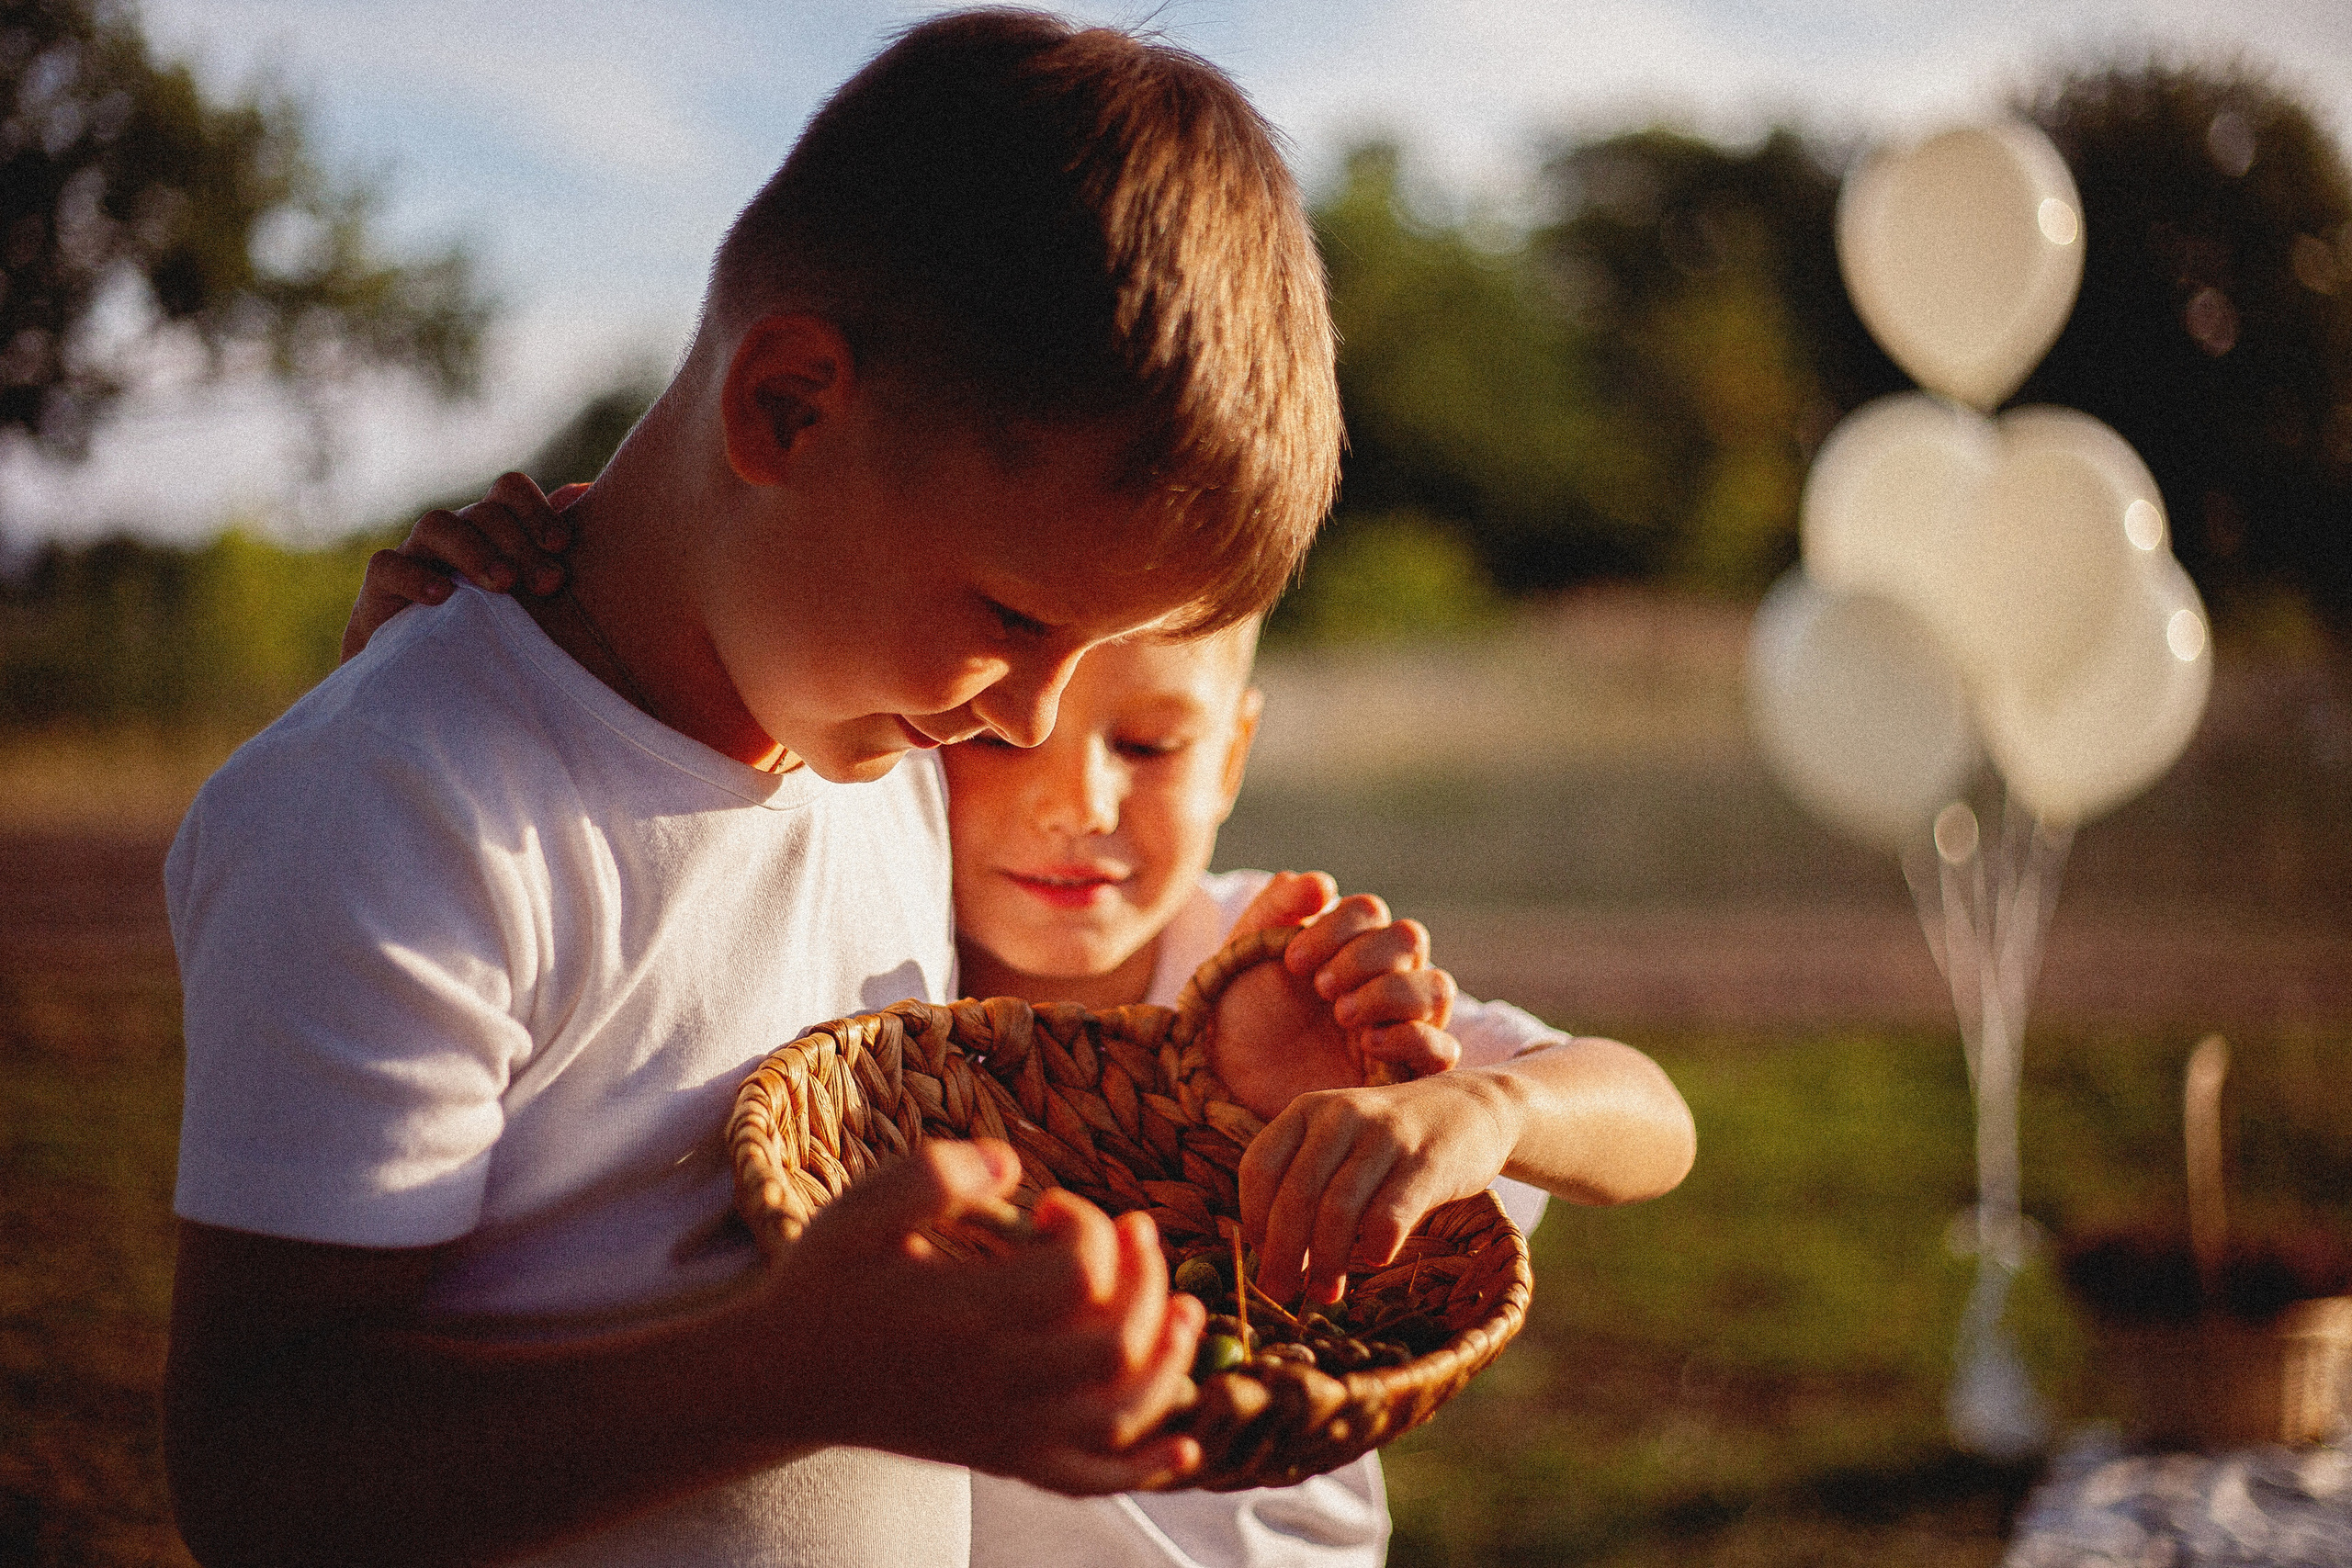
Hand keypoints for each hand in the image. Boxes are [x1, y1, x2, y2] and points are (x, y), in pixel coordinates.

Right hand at [340, 473, 586, 661]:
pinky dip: (416, 577)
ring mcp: (415, 557)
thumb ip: (555, 550)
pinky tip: (445, 597)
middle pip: (484, 512)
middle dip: (520, 543)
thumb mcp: (532, 599)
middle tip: (549, 583)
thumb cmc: (492, 632)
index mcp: (492, 530)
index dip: (536, 509)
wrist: (424, 685)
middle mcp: (454, 535)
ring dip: (474, 551)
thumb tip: (585, 492)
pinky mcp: (380, 590)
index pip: (510, 492)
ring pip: (436, 526)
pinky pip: (389, 566)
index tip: (562, 545)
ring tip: (504, 585)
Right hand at [773, 1139, 1203, 1493]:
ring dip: (1169, 1361)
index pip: (1076, 1274)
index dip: (1087, 1225)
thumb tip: (1013, 1163)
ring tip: (1187, 1310)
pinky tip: (1188, 1446)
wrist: (781, 1379)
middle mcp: (991, 1381)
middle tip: (1137, 1233)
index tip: (1053, 1206)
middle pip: (1113, 1342)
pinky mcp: (1001, 1458)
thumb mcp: (864, 1208)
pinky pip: (1088, 1480)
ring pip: (1119, 1412)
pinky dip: (1144, 1466)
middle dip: (1144, 1278)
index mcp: (962, 1314)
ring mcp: (1000, 1429)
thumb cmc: (826, 1282)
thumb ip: (937, 1172)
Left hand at [1205, 872, 1458, 1123]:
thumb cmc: (1243, 1010)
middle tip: (1320, 988)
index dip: (1335, 928)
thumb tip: (1325, 884)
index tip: (1292, 962)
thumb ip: (1280, 904)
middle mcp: (1384, 976)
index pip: (1369, 911)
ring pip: (1437, 988)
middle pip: (1409, 938)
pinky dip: (1413, 1038)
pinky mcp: (1406, 1071)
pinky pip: (1443, 1049)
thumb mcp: (1250, 947)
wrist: (1231, 1078)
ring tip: (1342, 1015)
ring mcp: (1401, 1023)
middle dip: (1362, 957)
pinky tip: (1369, 1044)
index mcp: (1349, 942)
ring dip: (1390, 993)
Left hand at [1240, 1070, 1519, 1306]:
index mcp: (1308, 1109)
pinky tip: (1375, 1259)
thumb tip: (1270, 1255)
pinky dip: (1375, 1246)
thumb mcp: (1341, 1142)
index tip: (1262, 1257)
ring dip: (1326, 1263)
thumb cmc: (1393, 1142)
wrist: (1474, 1107)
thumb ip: (1306, 1182)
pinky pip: (1388, 1216)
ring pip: (1337, 1210)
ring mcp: (1385, 1135)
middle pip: (1294, 1196)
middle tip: (1279, 1294)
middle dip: (1282, 1256)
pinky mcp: (1427, 1162)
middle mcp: (1341, 1115)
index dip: (1253, 1220)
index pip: (1258, 1166)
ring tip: (1326, 1293)